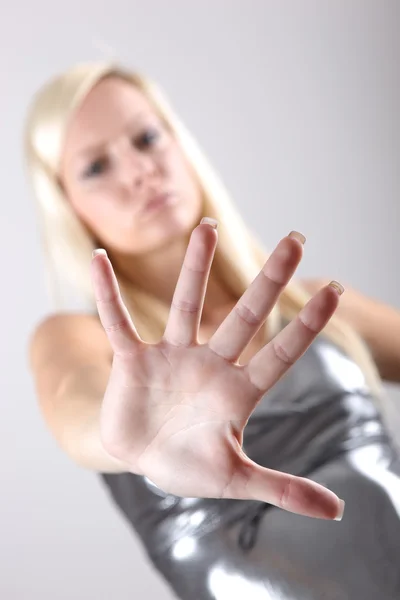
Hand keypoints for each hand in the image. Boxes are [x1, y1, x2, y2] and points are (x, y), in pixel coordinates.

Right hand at [91, 221, 344, 520]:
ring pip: (186, 306)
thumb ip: (284, 487)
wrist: (142, 456)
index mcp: (237, 392)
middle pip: (245, 317)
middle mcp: (210, 364)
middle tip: (297, 239)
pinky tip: (99, 259)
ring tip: (208, 227)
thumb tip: (339, 512)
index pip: (280, 353)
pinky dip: (107, 294)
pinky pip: (118, 322)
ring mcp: (171, 357)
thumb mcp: (236, 478)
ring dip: (196, 268)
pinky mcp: (133, 360)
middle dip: (270, 281)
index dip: (307, 326)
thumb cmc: (190, 464)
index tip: (337, 289)